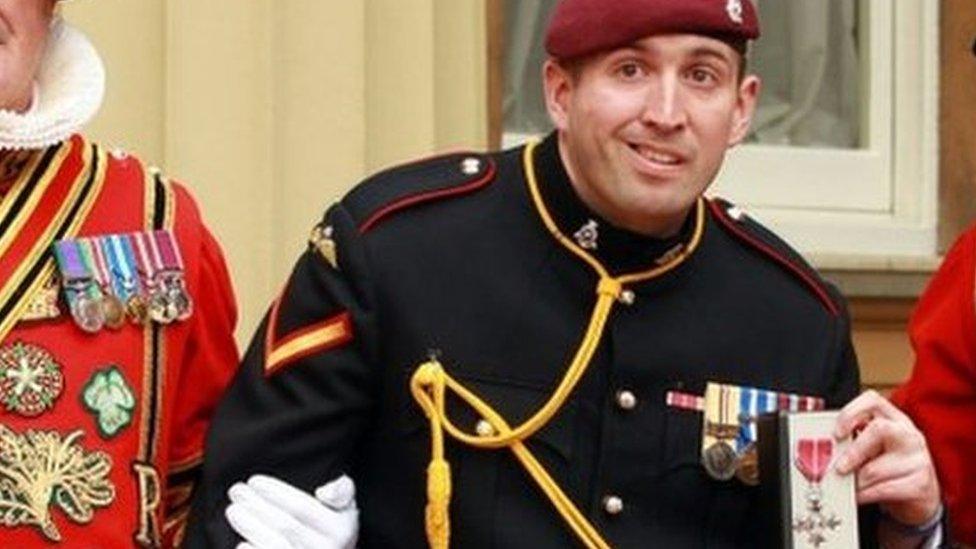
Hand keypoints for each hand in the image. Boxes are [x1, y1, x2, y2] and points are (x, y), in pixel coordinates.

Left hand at [225, 474, 357, 548]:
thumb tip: (323, 493)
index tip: (254, 480)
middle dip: (256, 505)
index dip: (276, 492)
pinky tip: (241, 544)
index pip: (303, 508)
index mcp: (342, 531)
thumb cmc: (331, 531)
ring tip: (233, 510)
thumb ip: (342, 490)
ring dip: (249, 526)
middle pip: (285, 525)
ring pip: (273, 546)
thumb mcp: (346, 508)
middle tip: (236, 491)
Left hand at [834, 390, 940, 525]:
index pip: (873, 400)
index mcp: (894, 419)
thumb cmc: (889, 466)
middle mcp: (909, 434)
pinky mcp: (920, 484)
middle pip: (879, 430)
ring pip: (876, 468)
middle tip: (839, 467)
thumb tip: (824, 447)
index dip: (851, 412)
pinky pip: (883, 489)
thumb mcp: (873, 447)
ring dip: (855, 481)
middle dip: (853, 451)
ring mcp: (918, 458)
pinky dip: (865, 494)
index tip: (837, 432)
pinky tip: (860, 495)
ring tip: (848, 485)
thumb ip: (853, 440)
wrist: (919, 496)